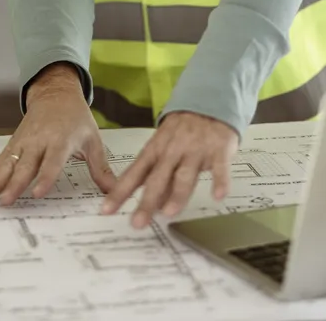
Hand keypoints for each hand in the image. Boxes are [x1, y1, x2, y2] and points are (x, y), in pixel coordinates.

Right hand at [0, 64, 115, 204]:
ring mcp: (23, 142)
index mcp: (61, 140)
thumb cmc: (76, 118)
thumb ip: (101, 168)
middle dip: (14, 184)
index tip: (36, 193)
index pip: (52, 162)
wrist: (55, 94)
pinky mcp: (13, 144)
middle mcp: (39, 141)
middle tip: (5, 201)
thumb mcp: (93, 140)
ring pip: (7, 164)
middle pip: (25, 165)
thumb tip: (114, 192)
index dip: (44, 177)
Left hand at [102, 112, 237, 228]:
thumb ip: (158, 177)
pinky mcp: (218, 150)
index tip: (106, 210)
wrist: (209, 103)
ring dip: (177, 194)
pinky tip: (218, 196)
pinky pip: (219, 168)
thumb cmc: (182, 131)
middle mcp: (172, 151)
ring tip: (169, 212)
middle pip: (157, 179)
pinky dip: (220, 181)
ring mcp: (195, 151)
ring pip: (184, 175)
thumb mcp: (164, 149)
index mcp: (155, 151)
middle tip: (138, 223)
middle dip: (146, 201)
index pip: (134, 174)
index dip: (120, 192)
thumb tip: (150, 207)